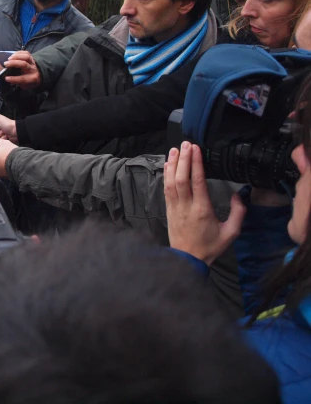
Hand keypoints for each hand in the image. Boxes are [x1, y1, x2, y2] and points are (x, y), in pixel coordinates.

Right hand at [3, 51, 40, 89]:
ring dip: (16, 56)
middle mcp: (33, 69)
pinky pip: (26, 52)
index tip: (6, 78)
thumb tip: (8, 78)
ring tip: (9, 59)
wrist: (40, 75)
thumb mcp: (25, 85)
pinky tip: (13, 56)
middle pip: (24, 64)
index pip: (22, 79)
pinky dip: (18, 53)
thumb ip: (18, 83)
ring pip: (26, 56)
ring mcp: (33, 62)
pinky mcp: (32, 57)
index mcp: (32, 78)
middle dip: (13, 63)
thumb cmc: (30, 81)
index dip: (14, 79)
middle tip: (6, 64)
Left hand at [164, 142, 244, 264]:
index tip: (196, 149)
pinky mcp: (168, 210)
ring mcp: (175, 207)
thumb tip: (238, 195)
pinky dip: (166, 175)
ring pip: (171, 182)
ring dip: (172, 164)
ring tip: (175, 149)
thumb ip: (238, 213)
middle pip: (181, 179)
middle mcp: (186, 206)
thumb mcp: (231, 233)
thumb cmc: (210, 247)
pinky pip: (166, 190)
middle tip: (186, 144)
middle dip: (183, 159)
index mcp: (202, 210)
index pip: (197, 182)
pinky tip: (168, 165)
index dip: (195, 164)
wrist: (188, 260)